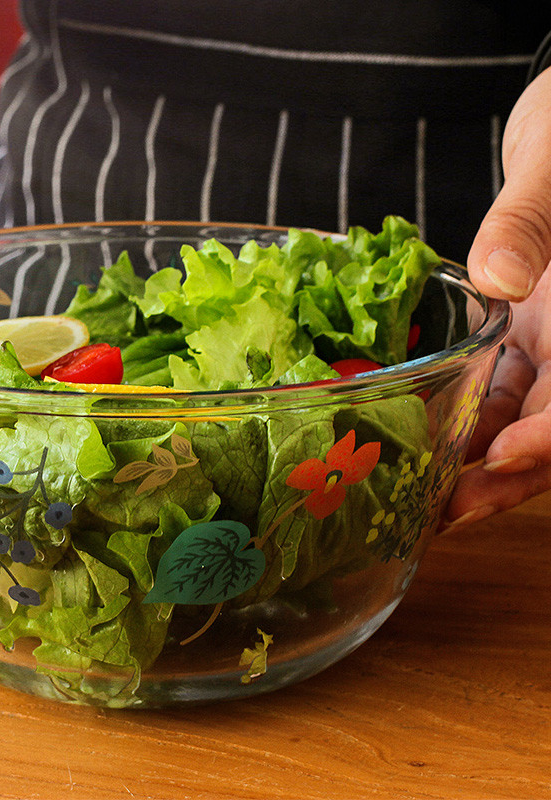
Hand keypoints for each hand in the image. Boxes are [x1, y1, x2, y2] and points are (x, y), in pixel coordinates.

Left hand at [446, 66, 550, 526]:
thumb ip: (531, 220)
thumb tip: (502, 279)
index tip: (505, 459)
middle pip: (549, 421)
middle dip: (503, 472)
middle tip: (447, 512)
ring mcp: (548, 334)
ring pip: (517, 411)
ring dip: (474, 453)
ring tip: (423, 493)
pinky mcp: (519, 328)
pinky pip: (492, 383)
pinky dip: (460, 412)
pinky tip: (421, 437)